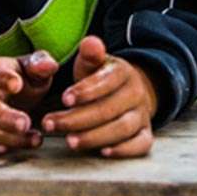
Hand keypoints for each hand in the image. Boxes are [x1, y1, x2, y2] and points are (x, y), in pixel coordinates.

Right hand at [0, 50, 59, 155]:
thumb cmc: (20, 79)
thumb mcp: (32, 67)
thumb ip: (41, 63)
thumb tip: (48, 66)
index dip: (1, 78)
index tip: (17, 85)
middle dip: (4, 117)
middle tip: (25, 123)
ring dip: (7, 136)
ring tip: (33, 138)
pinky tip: (6, 150)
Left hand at [42, 36, 157, 157]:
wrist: (129, 92)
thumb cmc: (101, 79)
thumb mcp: (93, 63)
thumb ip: (89, 54)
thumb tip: (90, 43)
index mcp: (123, 72)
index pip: (107, 81)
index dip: (85, 91)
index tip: (63, 99)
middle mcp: (136, 93)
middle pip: (108, 109)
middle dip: (77, 118)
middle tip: (51, 124)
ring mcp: (143, 115)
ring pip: (122, 128)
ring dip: (95, 137)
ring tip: (69, 141)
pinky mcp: (146, 133)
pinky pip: (141, 144)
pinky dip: (125, 150)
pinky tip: (103, 152)